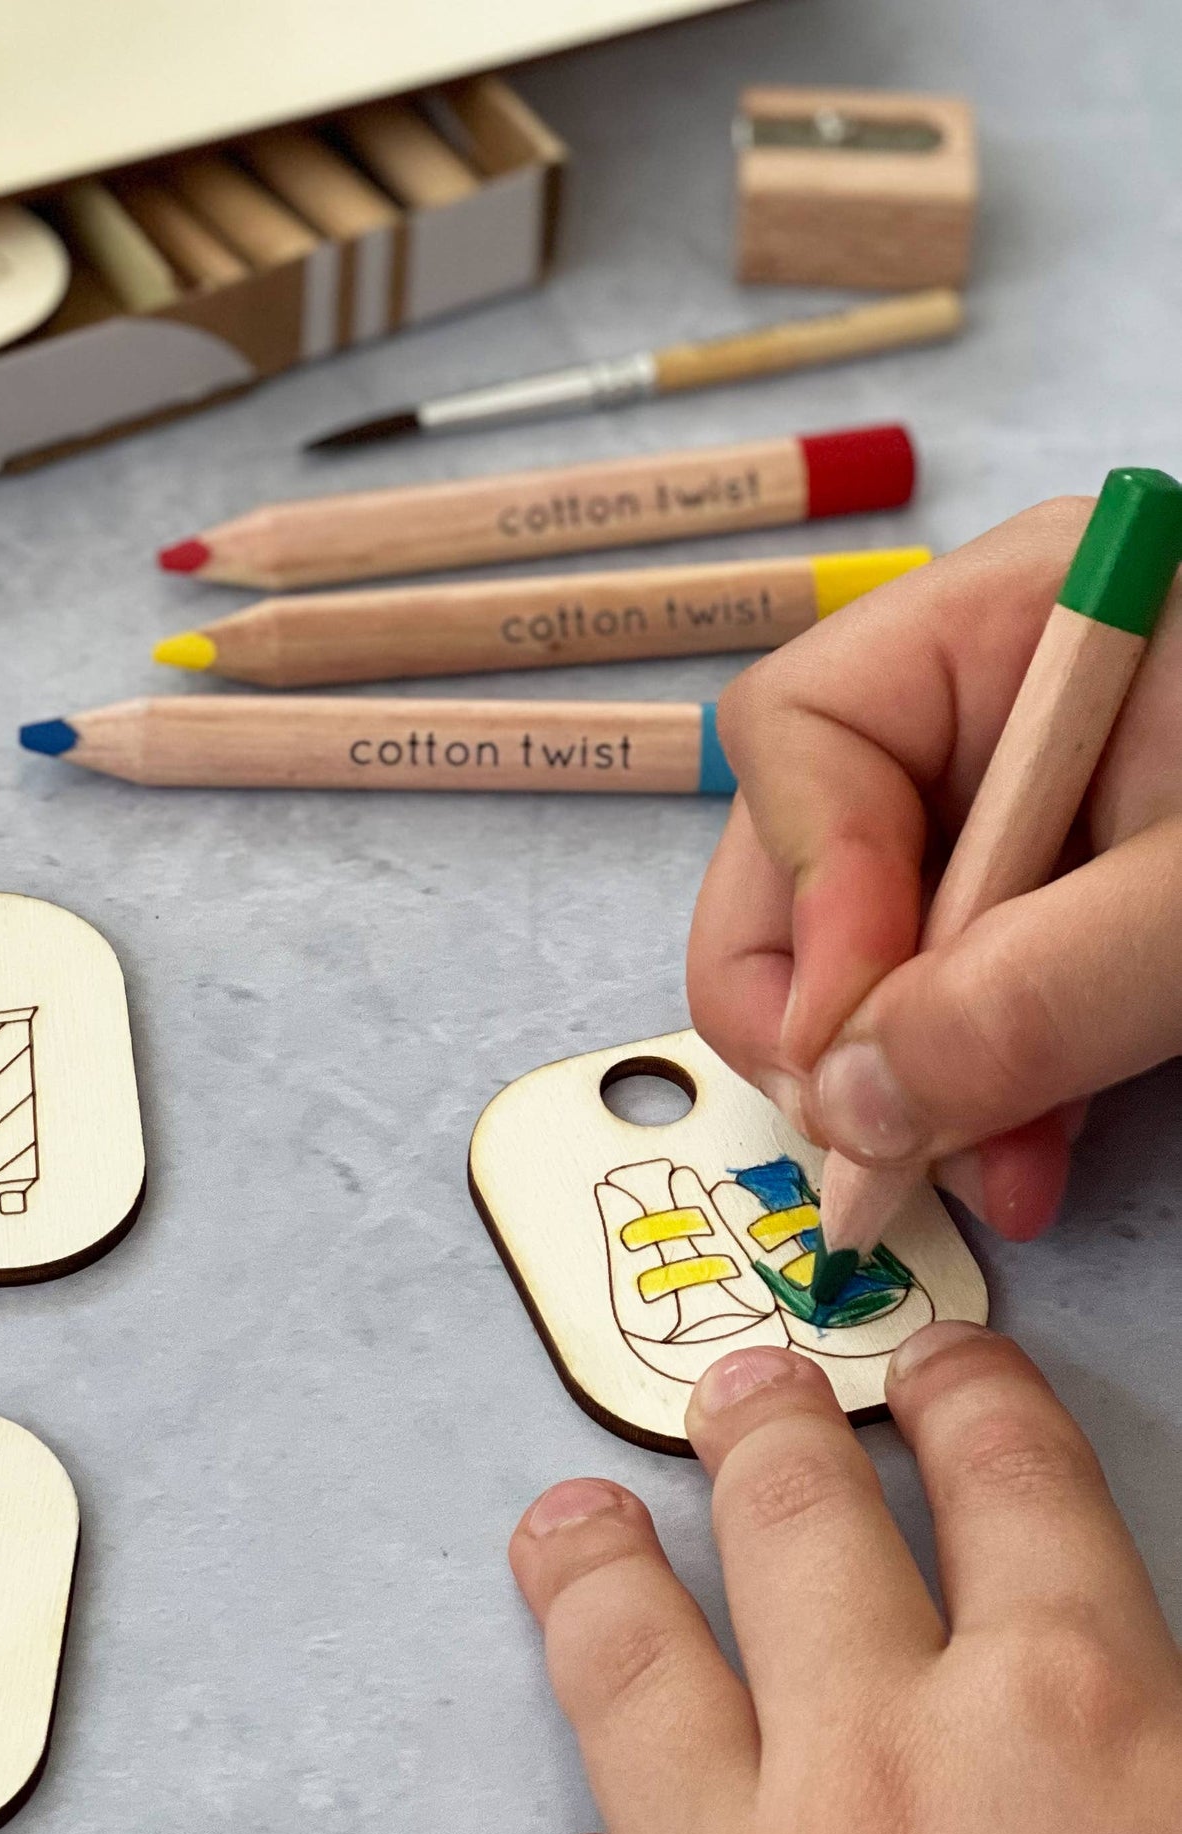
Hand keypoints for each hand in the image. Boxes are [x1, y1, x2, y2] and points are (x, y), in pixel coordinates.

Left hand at [446, 1324, 1181, 1833]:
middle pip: (797, 1527)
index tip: (942, 1376)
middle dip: (769, 1441)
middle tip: (740, 1396)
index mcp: (1088, 1729)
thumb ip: (1175, 1771)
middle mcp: (893, 1773)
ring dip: (597, 1571)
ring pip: (629, 1655)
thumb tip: (1137, 1704)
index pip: (1016, 1486)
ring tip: (571, 1520)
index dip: (974, 1407)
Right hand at [687, 497, 1181, 1238]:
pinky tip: (1013, 1157)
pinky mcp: (1074, 904)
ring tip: (958, 1170)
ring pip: (870, 938)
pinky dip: (971, 1086)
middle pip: (805, 842)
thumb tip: (851, 1106)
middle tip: (863, 1127)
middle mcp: (1004, 703)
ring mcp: (1034, 809)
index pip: (809, 728)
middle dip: (826, 1001)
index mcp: (1029, 615)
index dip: (805, 887)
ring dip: (897, 1070)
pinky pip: (961, 993)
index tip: (853, 1039)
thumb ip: (1038, 993)